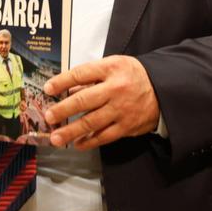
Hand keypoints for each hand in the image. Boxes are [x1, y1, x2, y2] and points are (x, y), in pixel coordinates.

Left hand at [42, 55, 159, 150]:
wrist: (163, 90)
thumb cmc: (133, 76)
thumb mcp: (114, 66)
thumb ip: (91, 76)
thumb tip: (67, 88)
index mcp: (111, 69)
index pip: (81, 74)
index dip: (62, 81)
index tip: (48, 89)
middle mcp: (115, 89)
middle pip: (83, 100)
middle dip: (63, 110)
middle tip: (48, 117)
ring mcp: (121, 109)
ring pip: (91, 122)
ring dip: (71, 131)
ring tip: (56, 137)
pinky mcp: (126, 126)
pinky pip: (104, 136)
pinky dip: (89, 141)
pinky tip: (77, 144)